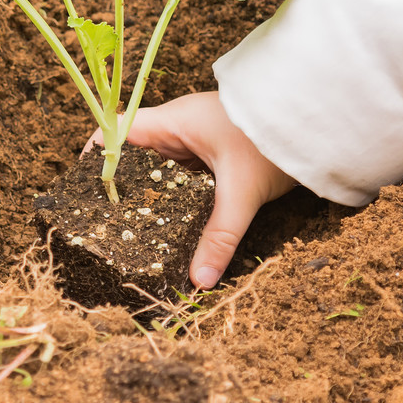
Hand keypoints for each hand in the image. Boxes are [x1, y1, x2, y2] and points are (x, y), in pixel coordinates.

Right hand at [84, 92, 295, 288]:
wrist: (318, 125)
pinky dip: (175, 197)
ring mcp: (198, 142)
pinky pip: (184, 178)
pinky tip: (170, 224)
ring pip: (161, 170)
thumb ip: (219, 235)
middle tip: (104, 224)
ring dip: (150, 195)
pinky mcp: (215, 156)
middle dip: (122, 187)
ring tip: (131, 231)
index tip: (84, 191)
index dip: (98, 157)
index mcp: (175, 122)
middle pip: (136, 156)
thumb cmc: (273, 142)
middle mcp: (181, 129)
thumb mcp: (242, 192)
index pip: (119, 132)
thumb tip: (199, 280)